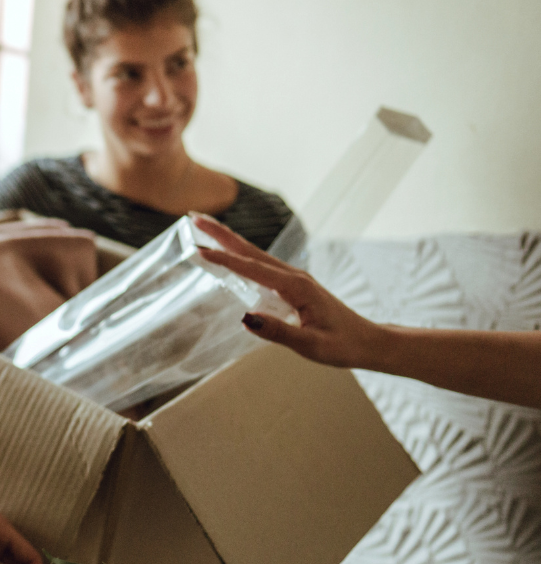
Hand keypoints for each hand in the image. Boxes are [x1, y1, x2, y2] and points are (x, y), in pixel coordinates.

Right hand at [192, 214, 386, 369]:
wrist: (369, 342)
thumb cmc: (342, 345)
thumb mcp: (311, 346)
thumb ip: (278, 332)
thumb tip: (245, 319)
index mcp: (296, 287)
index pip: (251, 269)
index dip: (224, 259)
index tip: (198, 250)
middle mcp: (293, 276)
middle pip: (250, 250)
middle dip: (221, 233)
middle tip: (193, 218)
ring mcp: (294, 279)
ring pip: (255, 254)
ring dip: (228, 240)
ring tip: (204, 228)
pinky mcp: (294, 285)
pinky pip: (261, 265)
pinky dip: (241, 254)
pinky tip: (231, 254)